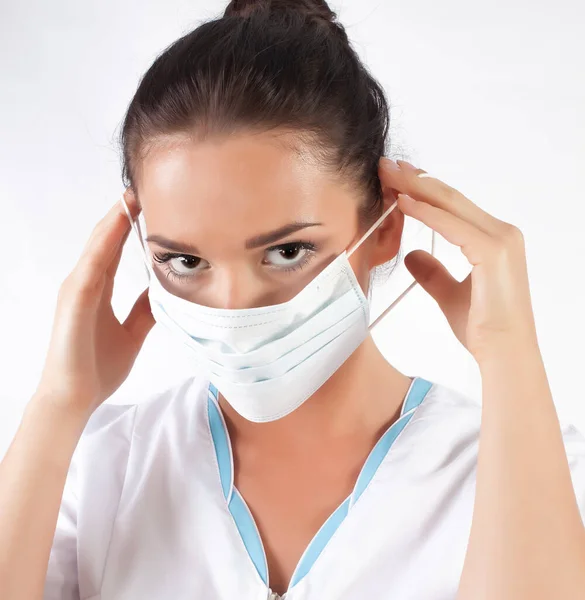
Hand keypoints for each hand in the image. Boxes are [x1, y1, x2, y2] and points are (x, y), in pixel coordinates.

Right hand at [34, 190, 154, 417]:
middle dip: (122, 214)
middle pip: (105, 241)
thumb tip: (163, 292)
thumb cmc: (97, 367)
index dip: (129, 227)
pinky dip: (104, 243)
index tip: (149, 205)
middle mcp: (86, 284)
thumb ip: (144, 310)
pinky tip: (118, 225)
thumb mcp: (132, 333)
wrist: (76, 397)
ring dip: (113, 220)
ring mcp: (77, 290)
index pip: (115, 250)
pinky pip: (92, 265)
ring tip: (131, 196)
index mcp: (98, 290)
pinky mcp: (75, 300)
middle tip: (141, 189)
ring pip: (97, 246)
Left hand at [379, 158, 538, 363]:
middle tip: (387, 165)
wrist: (503, 353)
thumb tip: (412, 255)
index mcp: (493, 239)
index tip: (396, 178)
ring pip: (450, 204)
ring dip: (416, 187)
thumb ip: (433, 272)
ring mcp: (500, 239)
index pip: (452, 206)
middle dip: (415, 179)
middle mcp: (501, 232)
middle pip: (450, 197)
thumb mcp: (448, 293)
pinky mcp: (493, 252)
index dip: (422, 189)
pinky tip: (402, 203)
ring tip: (388, 174)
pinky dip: (425, 212)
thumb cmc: (483, 327)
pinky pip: (452, 225)